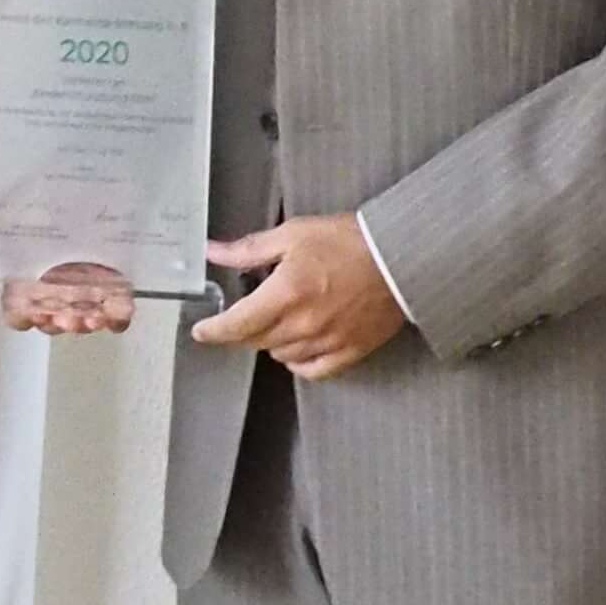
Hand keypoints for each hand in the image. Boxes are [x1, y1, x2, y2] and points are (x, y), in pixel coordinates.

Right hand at [0, 214, 137, 336]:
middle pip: (54, 322)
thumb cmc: (20, 213)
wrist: (65, 192)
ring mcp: (82, 294)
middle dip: (60, 324)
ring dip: (87, 324)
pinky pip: (117, 314)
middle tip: (66, 318)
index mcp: (22, 288)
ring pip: (84, 321)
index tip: (33, 312)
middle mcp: (51, 296)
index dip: (25, 317)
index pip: (19, 314)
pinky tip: (115, 313)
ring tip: (91, 317)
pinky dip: (118, 318)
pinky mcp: (111, 288)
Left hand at [192, 215, 404, 380]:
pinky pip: (314, 370)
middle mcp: (303, 324)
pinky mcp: (351, 351)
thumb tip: (213, 252)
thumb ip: (250, 249)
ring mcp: (328, 341)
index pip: (235, 325)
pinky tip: (295, 348)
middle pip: (255, 341)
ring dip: (269, 342)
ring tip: (274, 321)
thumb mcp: (293, 235)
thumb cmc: (350, 241)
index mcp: (285, 294)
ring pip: (280, 355)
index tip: (201, 330)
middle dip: (239, 331)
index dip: (213, 331)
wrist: (403, 257)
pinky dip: (298, 362)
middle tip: (238, 318)